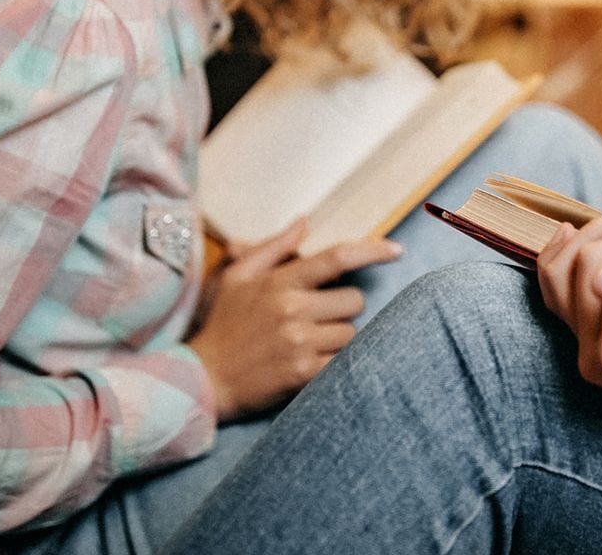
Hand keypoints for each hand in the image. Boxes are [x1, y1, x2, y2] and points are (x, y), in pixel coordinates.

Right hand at [183, 219, 400, 421]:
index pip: (337, 257)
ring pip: (352, 333)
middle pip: (354, 300)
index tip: (397, 250)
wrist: (204, 379)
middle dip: (342, 309)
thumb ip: (274, 248)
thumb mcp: (239, 278)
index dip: (372, 250)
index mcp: (280, 282)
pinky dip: (336, 363)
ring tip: (308, 345)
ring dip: (338, 339)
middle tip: (317, 319)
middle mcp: (292, 309)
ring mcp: (299, 342)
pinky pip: (344, 362)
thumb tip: (304, 222)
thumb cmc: (224, 325)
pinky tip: (314, 364)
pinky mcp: (303, 374)